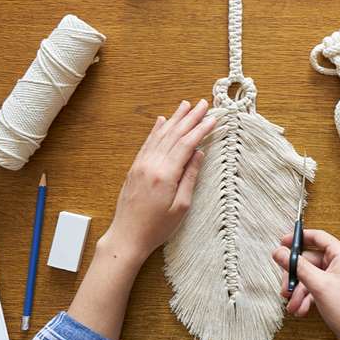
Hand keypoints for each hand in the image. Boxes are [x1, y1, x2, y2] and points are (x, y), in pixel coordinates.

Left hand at [99, 99, 215, 264]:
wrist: (127, 236)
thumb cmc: (156, 227)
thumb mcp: (181, 206)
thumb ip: (190, 177)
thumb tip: (198, 154)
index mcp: (165, 174)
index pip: (187, 144)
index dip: (201, 129)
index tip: (213, 118)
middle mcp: (151, 164)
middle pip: (174, 135)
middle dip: (190, 118)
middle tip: (203, 103)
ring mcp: (141, 165)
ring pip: (160, 135)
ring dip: (175, 119)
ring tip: (186, 105)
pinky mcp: (134, 168)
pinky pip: (148, 143)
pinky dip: (156, 130)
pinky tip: (162, 120)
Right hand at [272, 229, 339, 339]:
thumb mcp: (318, 284)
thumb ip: (297, 266)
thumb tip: (278, 251)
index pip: (317, 237)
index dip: (298, 238)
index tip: (281, 243)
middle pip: (309, 260)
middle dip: (295, 276)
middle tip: (284, 288)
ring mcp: (339, 277)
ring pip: (310, 276)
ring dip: (299, 291)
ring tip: (292, 307)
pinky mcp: (336, 290)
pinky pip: (316, 288)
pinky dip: (306, 298)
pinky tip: (300, 310)